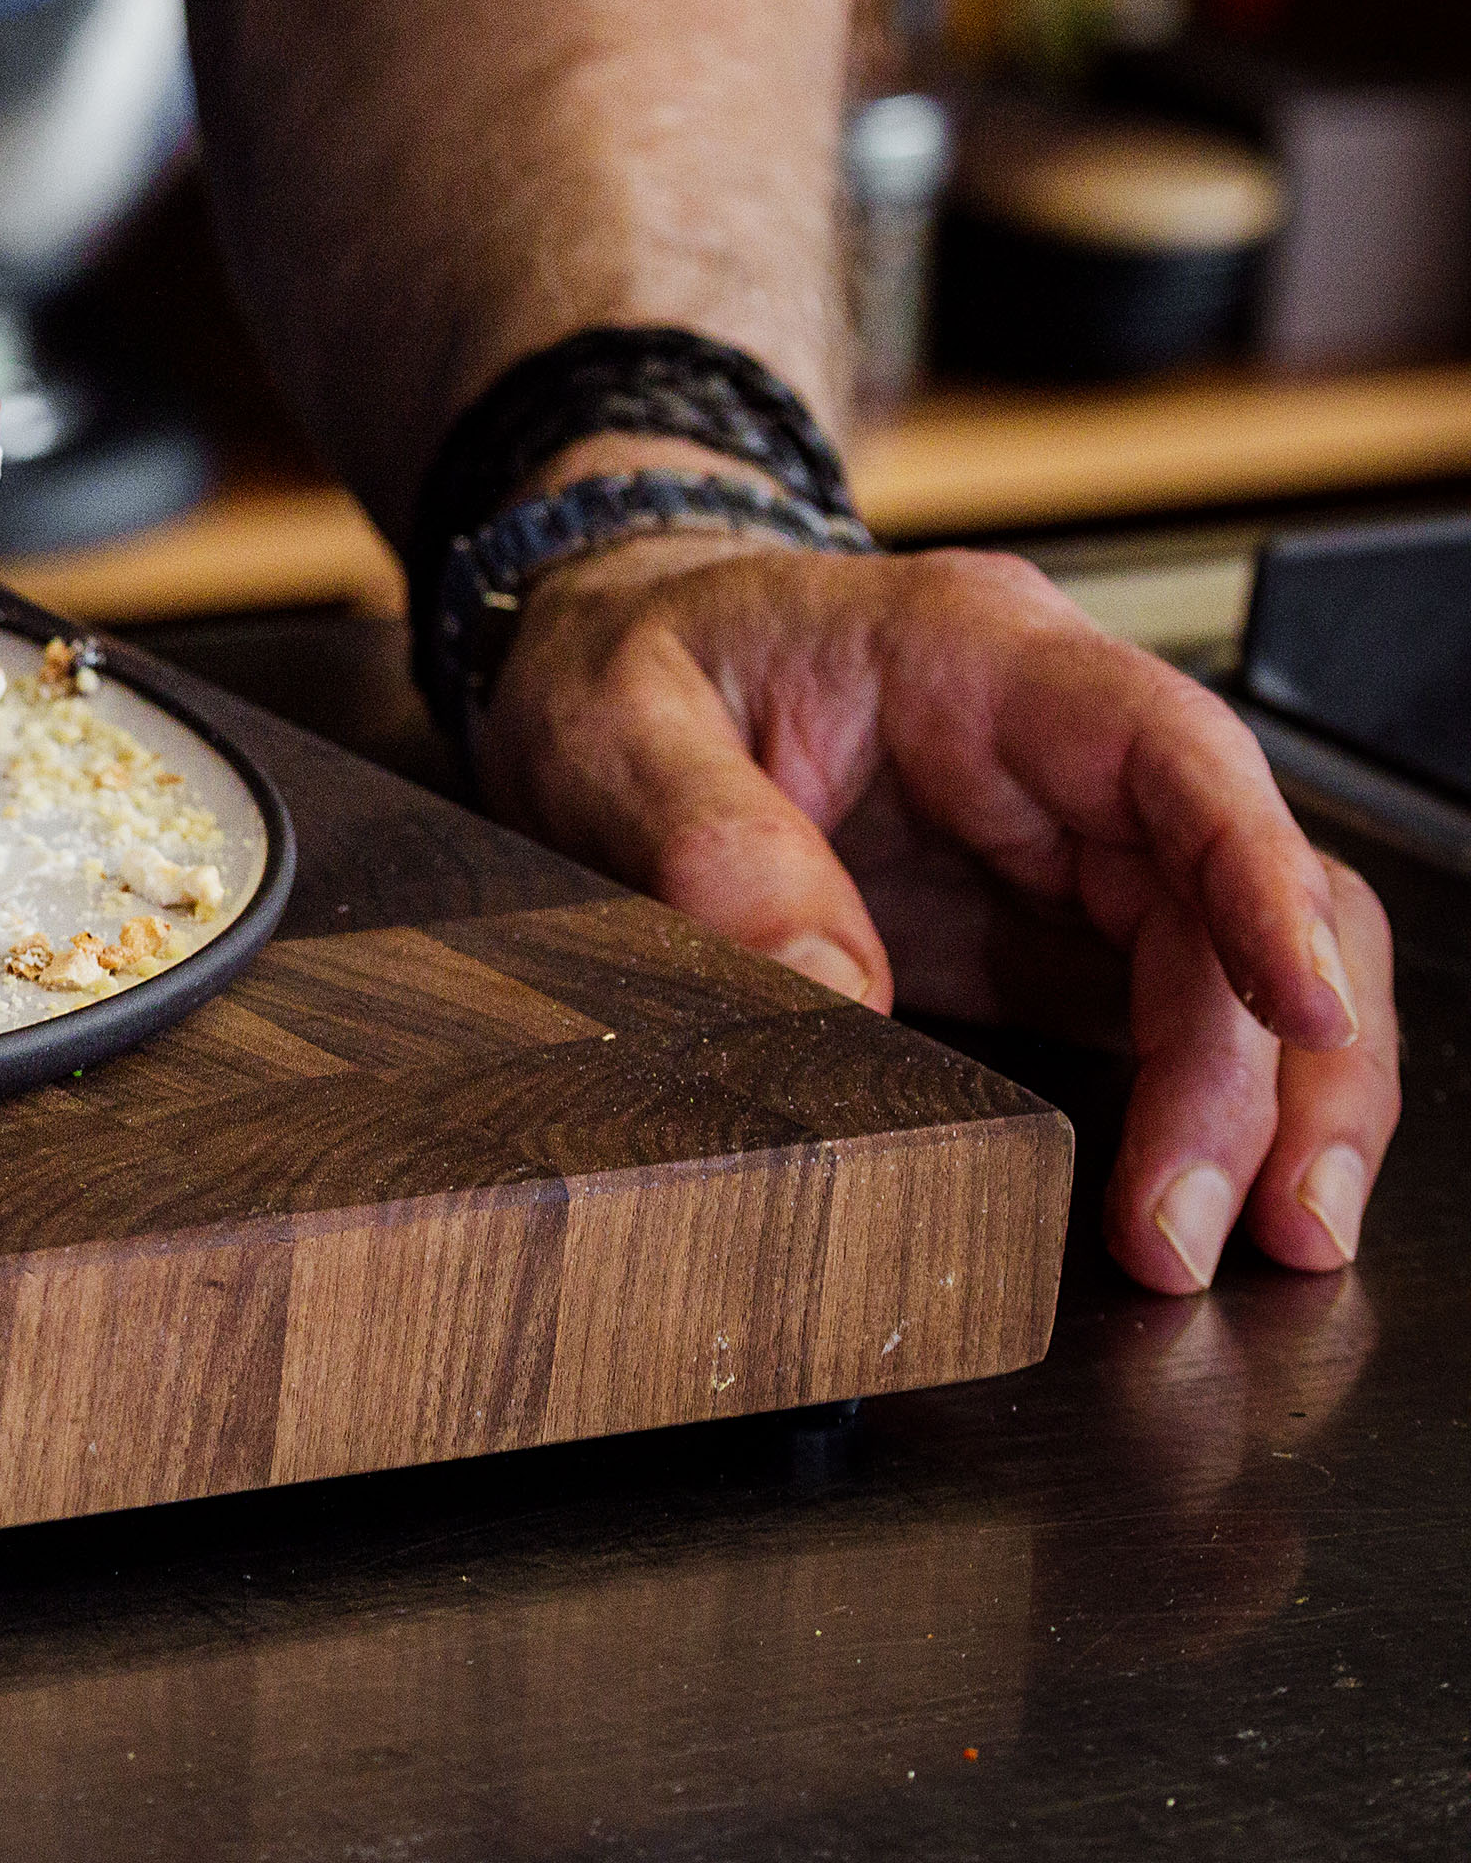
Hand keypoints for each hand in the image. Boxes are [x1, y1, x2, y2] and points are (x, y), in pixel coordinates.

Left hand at [471, 513, 1397, 1295]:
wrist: (596, 664)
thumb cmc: (625, 665)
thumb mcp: (617, 730)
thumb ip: (710, 846)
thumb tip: (823, 992)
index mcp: (980, 658)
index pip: (1177, 756)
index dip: (1264, 884)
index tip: (1307, 1016)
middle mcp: (1062, 752)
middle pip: (1245, 892)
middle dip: (1263, 1068)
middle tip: (1205, 1224)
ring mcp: (1068, 847)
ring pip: (1244, 968)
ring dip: (1268, 1110)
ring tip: (1250, 1243)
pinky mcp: (1044, 937)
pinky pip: (1174, 1021)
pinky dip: (1204, 1118)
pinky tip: (1194, 1210)